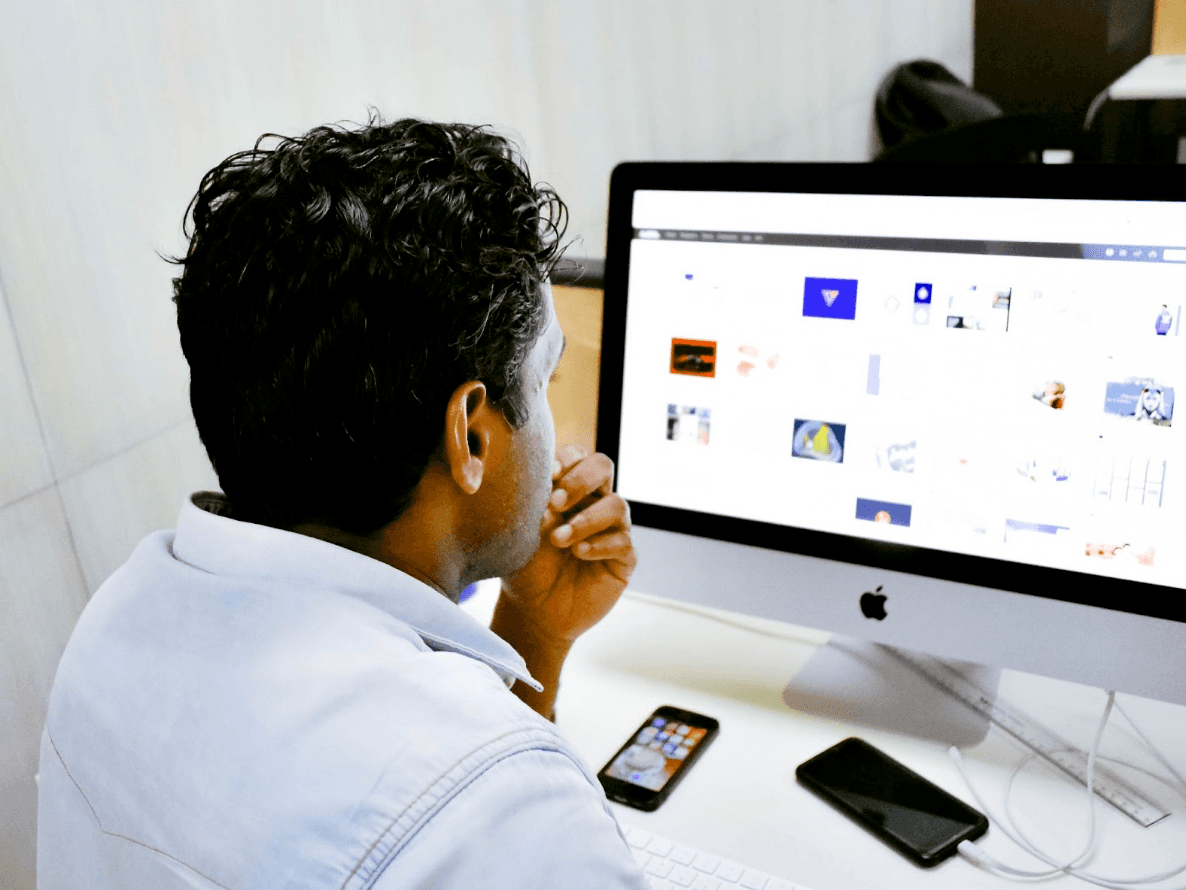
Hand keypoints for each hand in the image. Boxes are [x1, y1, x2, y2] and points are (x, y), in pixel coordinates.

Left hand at [500, 444, 636, 643]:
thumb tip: (544, 488)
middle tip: (556, 502)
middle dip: (580, 480)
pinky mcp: (623, 557)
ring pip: (617, 505)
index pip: (576, 456)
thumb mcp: (520, 533)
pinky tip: (579, 553)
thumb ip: (532, 506)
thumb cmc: (524, 566)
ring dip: (586, 520)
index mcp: (567, 488)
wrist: (533, 611)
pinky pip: (622, 541)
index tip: (549, 473)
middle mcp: (592, 501)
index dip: (567, 459)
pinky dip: (599, 544)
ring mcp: (611, 528)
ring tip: (559, 539)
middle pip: (603, 467)